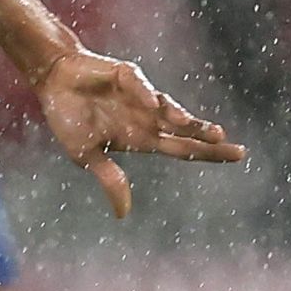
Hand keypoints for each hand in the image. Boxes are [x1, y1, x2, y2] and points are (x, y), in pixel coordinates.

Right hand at [34, 48, 245, 217]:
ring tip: (202, 129)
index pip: (182, 148)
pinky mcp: (125, 75)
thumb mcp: (86, 156)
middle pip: (184, 130)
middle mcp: (146, 117)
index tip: (237, 155)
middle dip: (207, 139)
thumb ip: (109, 179)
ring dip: (183, 118)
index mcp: (141, 137)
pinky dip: (144, 94)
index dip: (208, 152)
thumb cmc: (70, 118)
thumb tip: (123, 215)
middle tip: (235, 149)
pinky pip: (138, 85)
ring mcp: (138, 95)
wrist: (53, 82)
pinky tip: (151, 104)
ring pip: (166, 107)